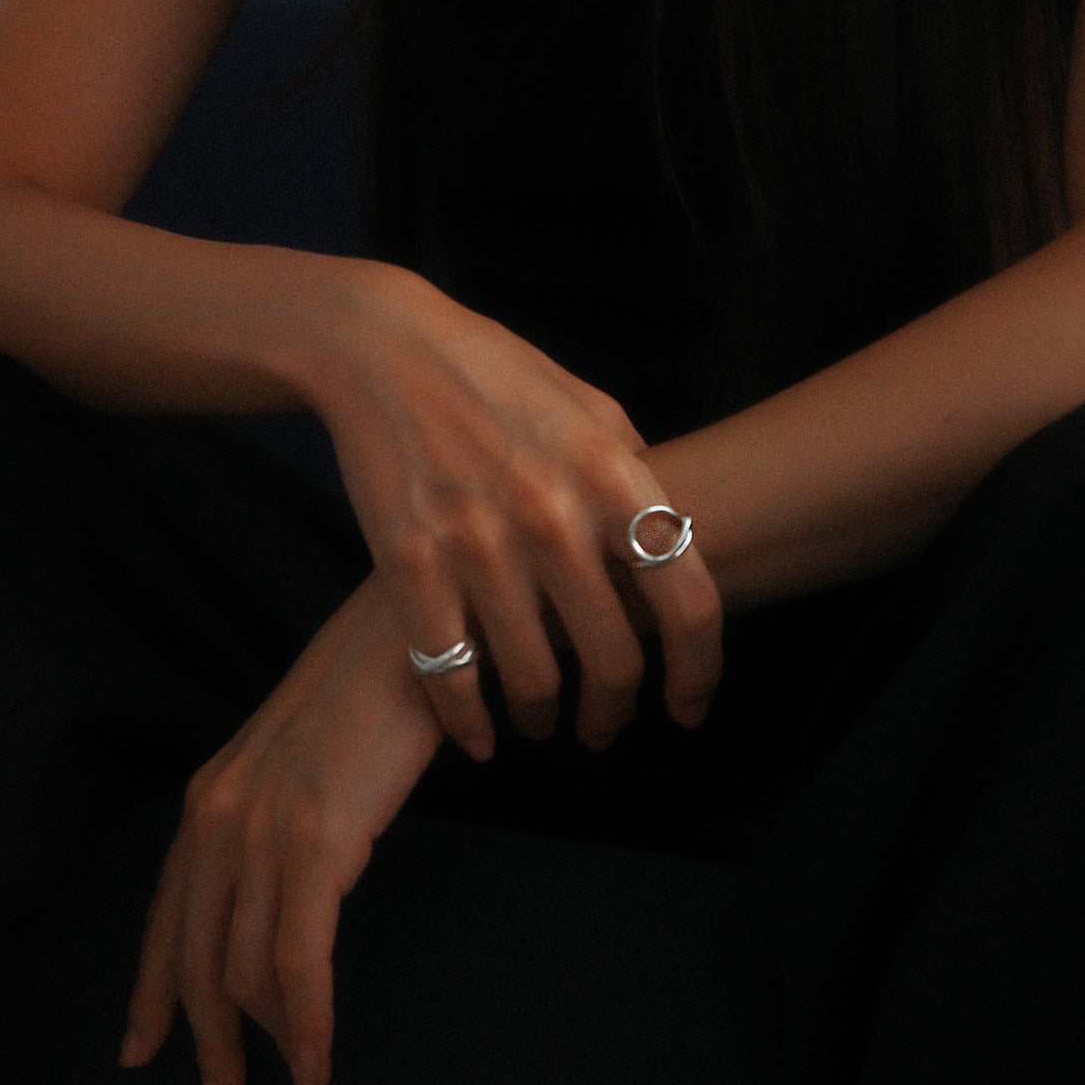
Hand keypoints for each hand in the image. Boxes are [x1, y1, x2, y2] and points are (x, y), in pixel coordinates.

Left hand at [118, 569, 443, 1084]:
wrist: (408, 637)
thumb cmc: (369, 695)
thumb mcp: (299, 767)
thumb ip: (275, 824)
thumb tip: (286, 895)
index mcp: (210, 799)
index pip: (166, 916)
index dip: (152, 991)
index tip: (142, 1049)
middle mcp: (218, 818)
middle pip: (195, 957)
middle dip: (203, 1039)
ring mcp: (262, 831)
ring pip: (244, 970)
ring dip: (264, 1041)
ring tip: (290, 1080)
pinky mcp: (313, 843)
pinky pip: (298, 961)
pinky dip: (305, 1021)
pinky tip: (317, 1056)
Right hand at [317, 263, 723, 757]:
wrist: (384, 349)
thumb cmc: (496, 375)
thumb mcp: (591, 406)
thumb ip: (638, 475)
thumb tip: (676, 540)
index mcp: (612, 475)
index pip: (688, 600)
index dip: (700, 672)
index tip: (689, 706)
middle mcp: (553, 515)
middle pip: (613, 658)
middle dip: (614, 712)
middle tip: (605, 726)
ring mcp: (478, 542)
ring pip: (532, 678)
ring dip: (543, 717)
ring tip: (542, 721)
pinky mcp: (410, 562)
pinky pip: (448, 673)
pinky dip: (466, 721)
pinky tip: (478, 735)